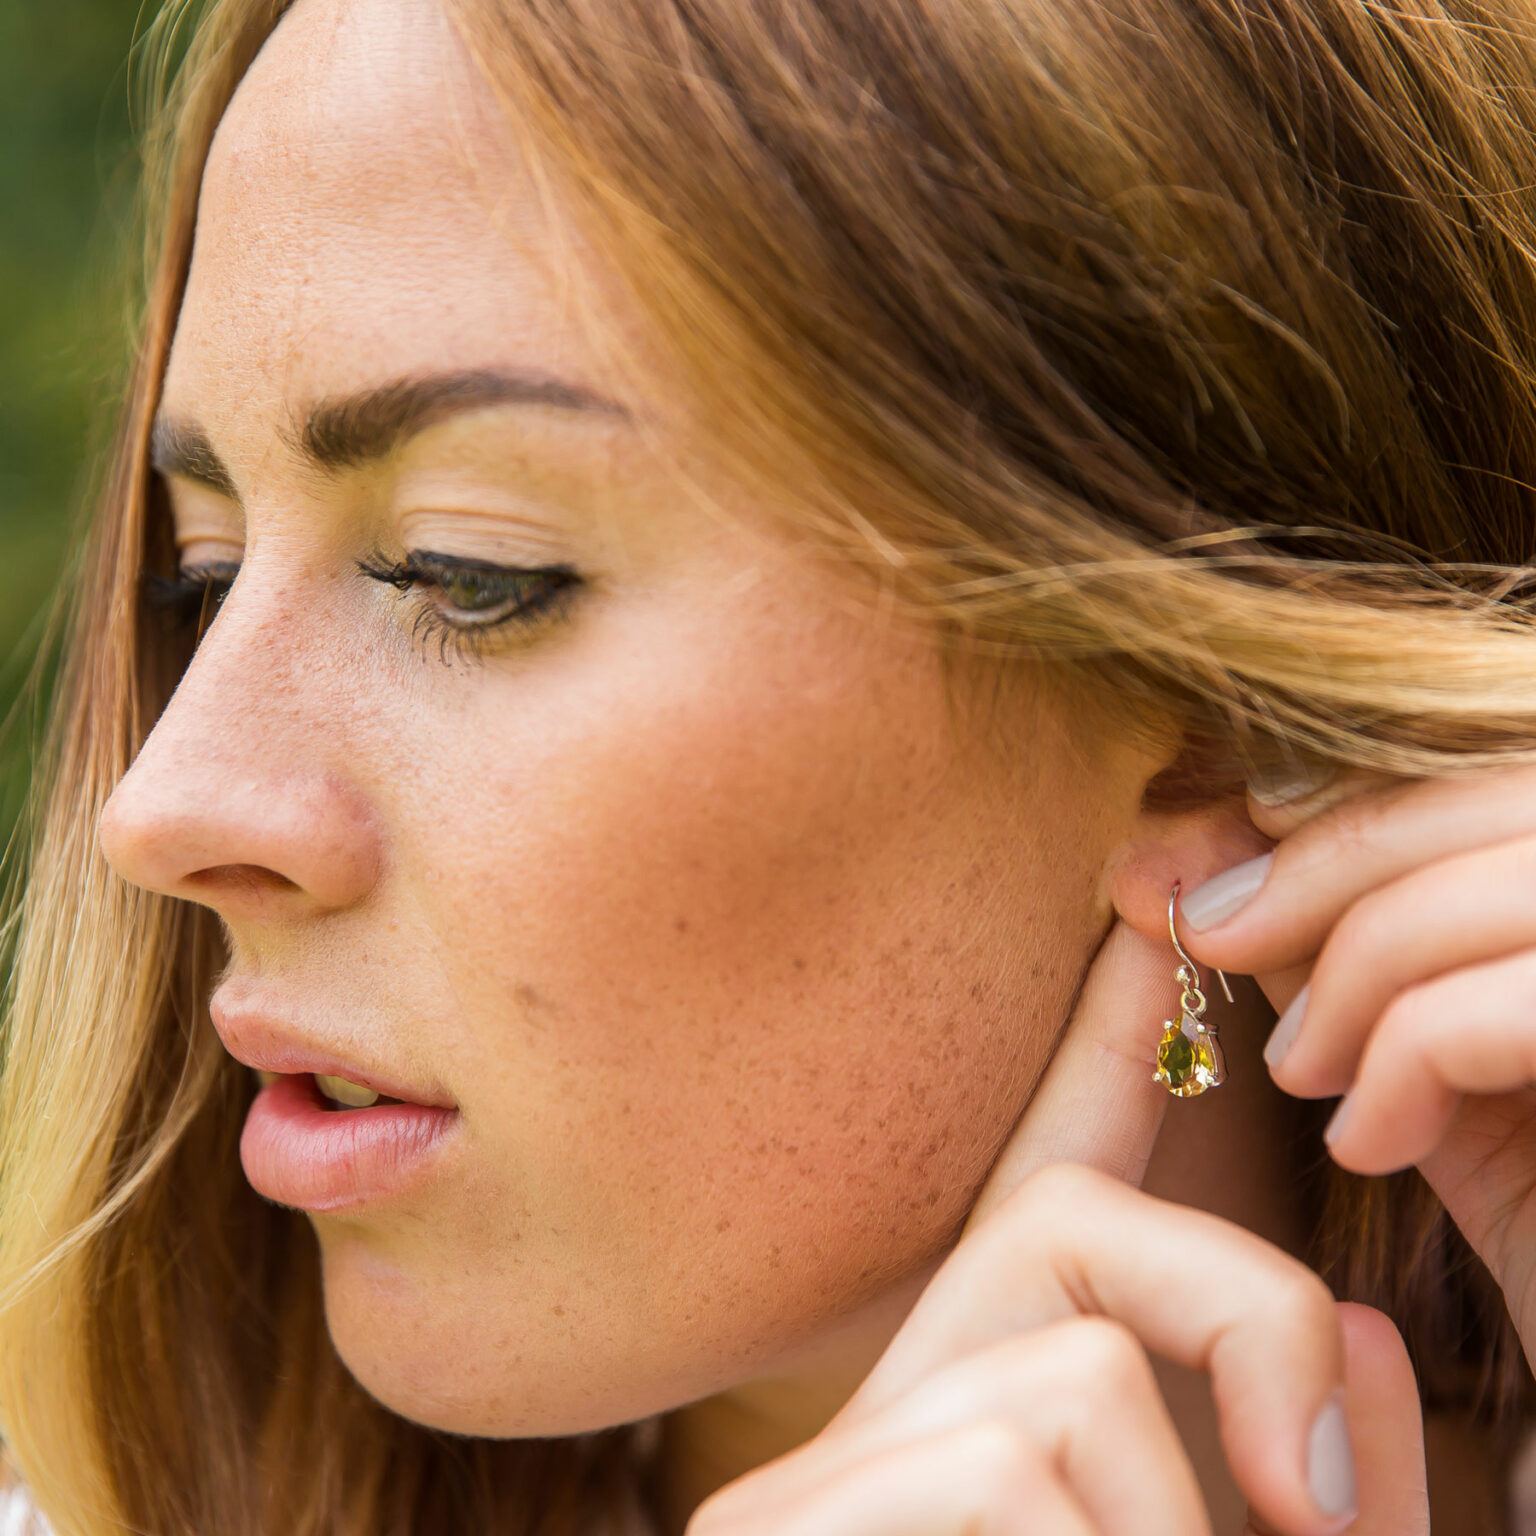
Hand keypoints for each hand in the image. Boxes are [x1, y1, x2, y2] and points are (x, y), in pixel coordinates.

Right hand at [688, 925, 1427, 1535]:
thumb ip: (1294, 1469)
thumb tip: (1356, 1381)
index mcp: (1005, 1408)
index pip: (1055, 1178)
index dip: (1098, 1035)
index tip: (1137, 901)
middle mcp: (896, 1408)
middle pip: (1082, 1233)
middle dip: (1244, 1332)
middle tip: (1323, 1504)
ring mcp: (829, 1475)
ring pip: (1068, 1382)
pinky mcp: (785, 1528)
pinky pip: (1026, 1463)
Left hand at [1172, 760, 1535, 1369]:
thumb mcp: (1437, 1065)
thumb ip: (1355, 952)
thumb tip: (1204, 862)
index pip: (1486, 769)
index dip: (1340, 799)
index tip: (1210, 855)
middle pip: (1499, 797)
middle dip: (1324, 860)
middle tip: (1206, 935)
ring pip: (1507, 883)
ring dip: (1361, 967)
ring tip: (1298, 1075)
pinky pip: (1516, 1005)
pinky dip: (1412, 1056)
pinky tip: (1366, 1145)